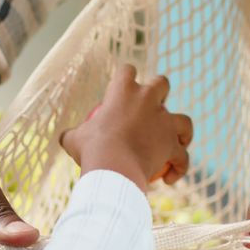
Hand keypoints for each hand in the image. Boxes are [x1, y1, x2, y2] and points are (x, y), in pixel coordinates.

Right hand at [61, 64, 191, 190]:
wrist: (112, 168)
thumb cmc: (90, 150)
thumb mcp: (74, 140)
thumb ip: (73, 134)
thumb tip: (66, 137)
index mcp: (123, 91)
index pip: (126, 71)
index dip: (125, 77)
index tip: (121, 90)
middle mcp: (147, 99)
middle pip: (161, 83)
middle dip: (159, 92)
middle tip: (150, 109)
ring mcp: (164, 120)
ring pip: (184, 120)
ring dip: (182, 131)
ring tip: (177, 142)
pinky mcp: (172, 143)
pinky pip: (182, 156)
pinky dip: (179, 166)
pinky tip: (171, 178)